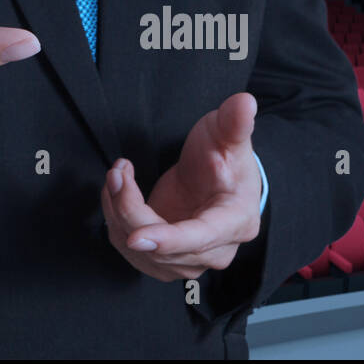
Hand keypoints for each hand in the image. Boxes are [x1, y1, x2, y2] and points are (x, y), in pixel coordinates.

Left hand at [100, 93, 262, 281]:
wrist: (216, 178)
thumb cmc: (224, 158)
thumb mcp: (228, 135)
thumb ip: (235, 122)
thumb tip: (245, 102)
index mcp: (236, 221)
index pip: (201, 237)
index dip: (169, 240)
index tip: (137, 236)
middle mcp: (216, 251)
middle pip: (163, 246)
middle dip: (129, 209)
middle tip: (118, 171)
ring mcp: (191, 261)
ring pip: (142, 253)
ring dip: (118, 214)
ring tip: (118, 176)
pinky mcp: (167, 262)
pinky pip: (133, 252)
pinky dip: (117, 223)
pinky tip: (119, 195)